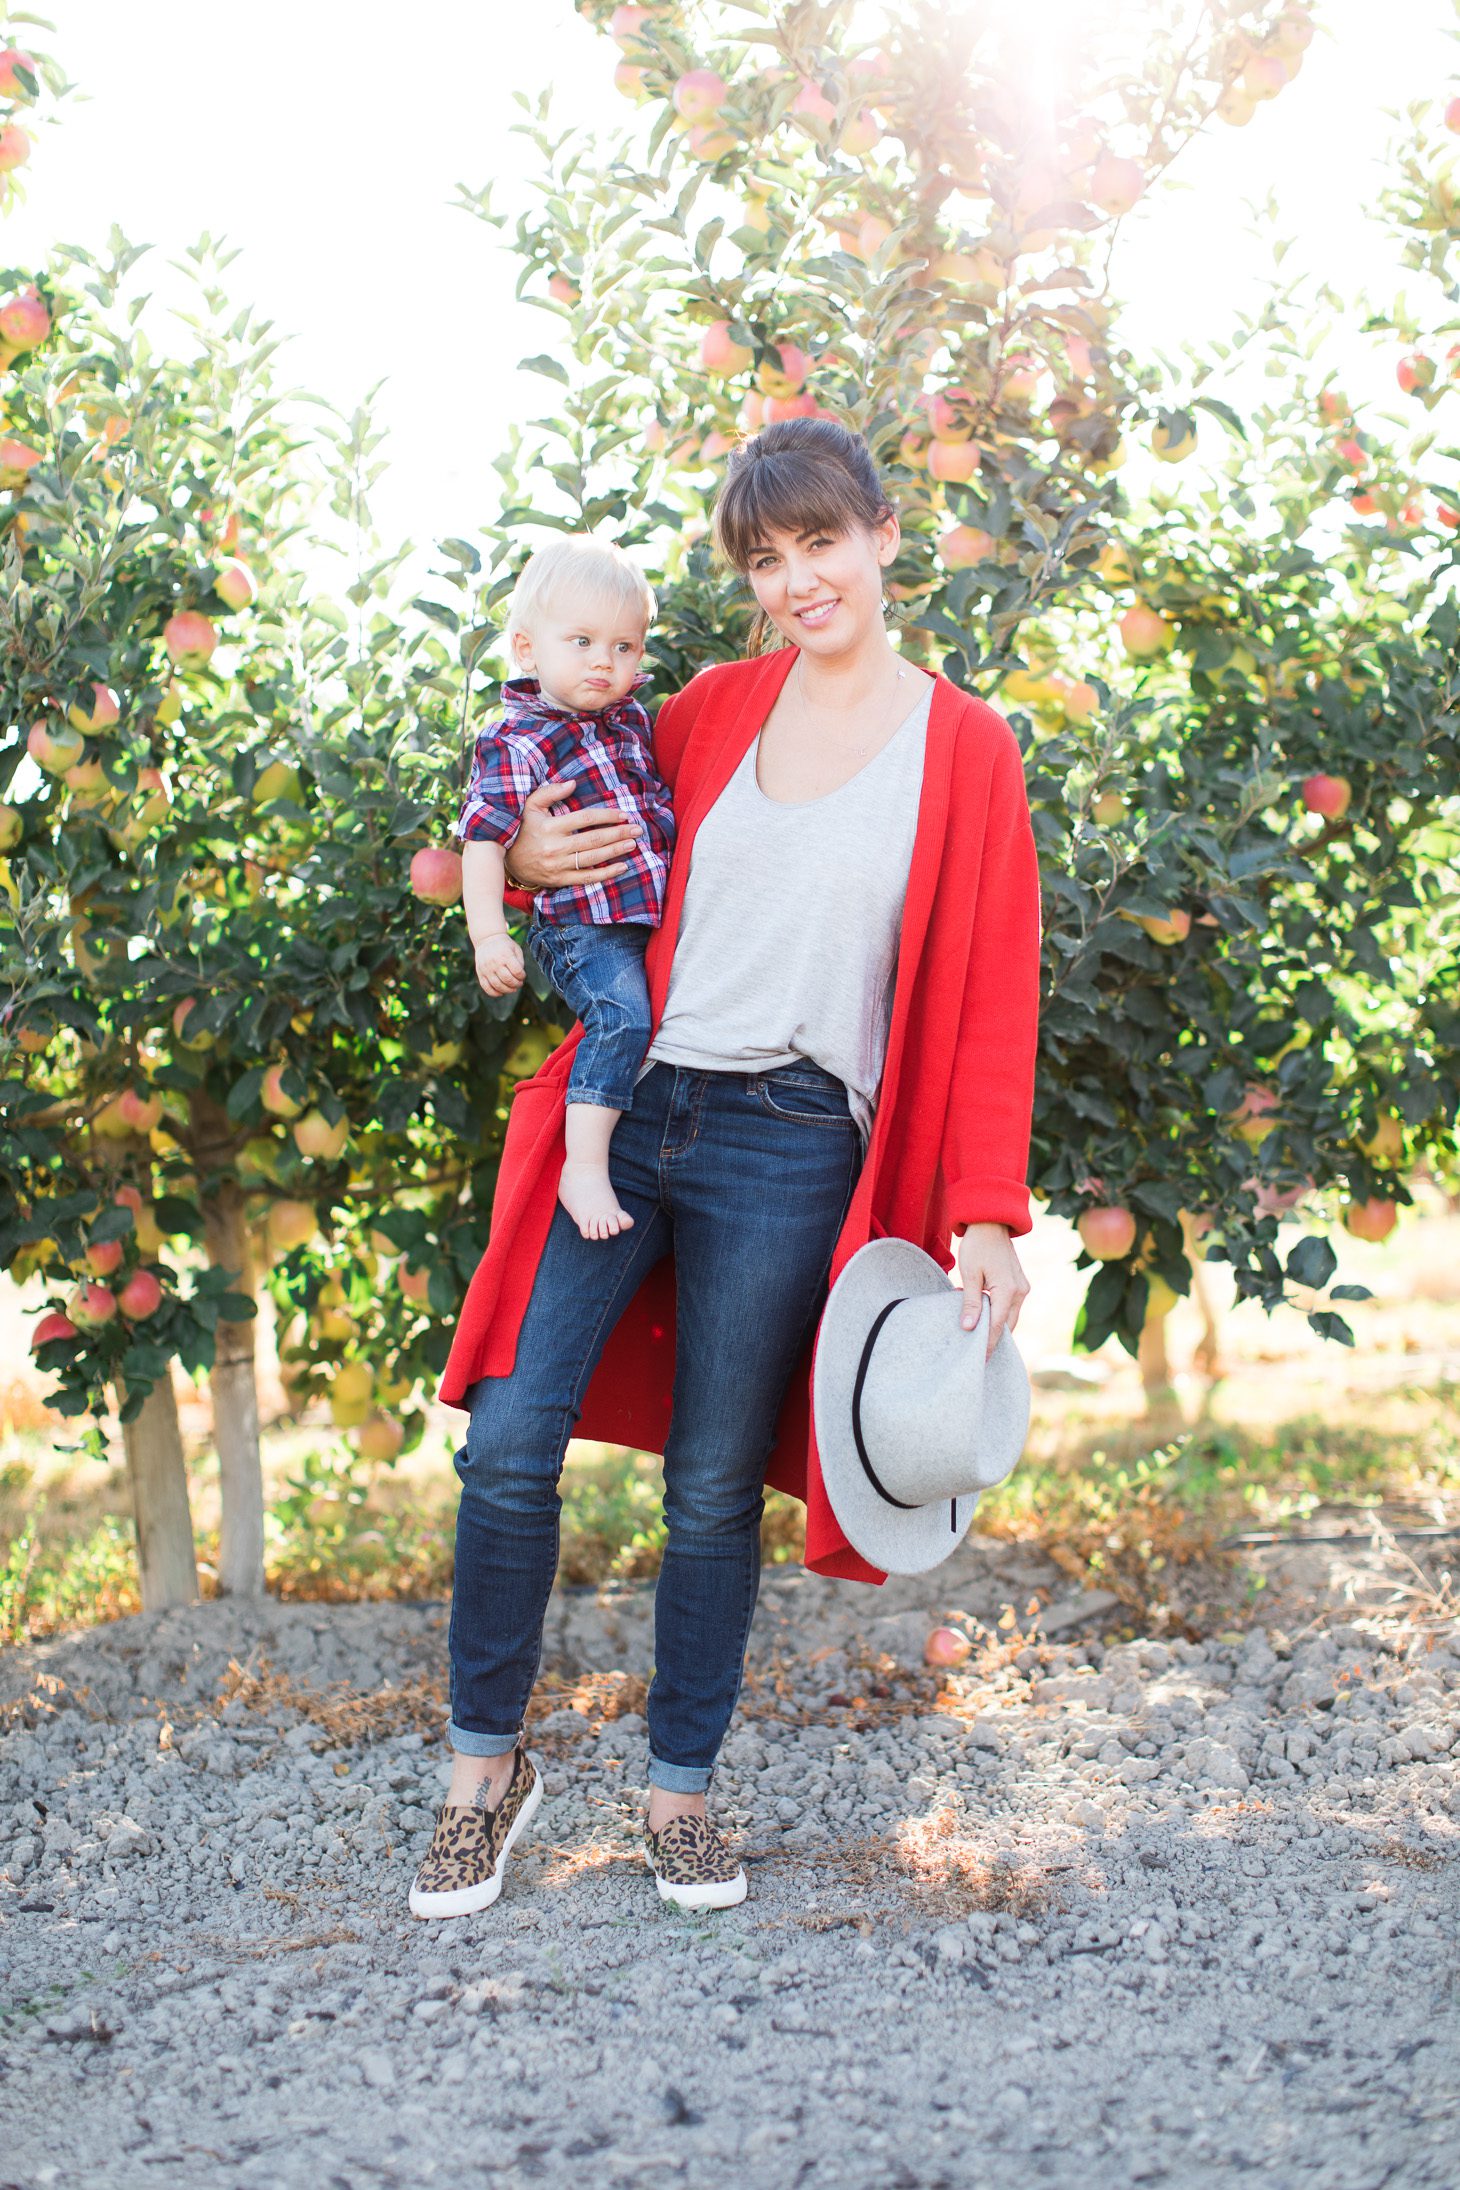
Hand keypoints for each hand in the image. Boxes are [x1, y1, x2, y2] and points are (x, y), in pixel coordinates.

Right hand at [474, 931, 524, 997]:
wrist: (487, 939)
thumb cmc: (505, 946)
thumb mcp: (516, 949)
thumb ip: (520, 963)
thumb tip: (520, 977)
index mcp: (505, 955)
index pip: (517, 971)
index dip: (522, 976)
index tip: (522, 975)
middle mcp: (495, 962)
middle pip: (508, 980)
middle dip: (517, 984)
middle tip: (519, 984)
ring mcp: (486, 968)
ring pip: (498, 986)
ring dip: (508, 990)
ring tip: (512, 988)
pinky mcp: (480, 973)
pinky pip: (486, 987)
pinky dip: (495, 993)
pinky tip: (501, 992)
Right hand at [505, 778, 643, 890]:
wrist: (507, 861)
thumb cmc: (523, 828)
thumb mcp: (530, 806)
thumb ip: (550, 792)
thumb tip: (573, 784)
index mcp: (550, 827)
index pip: (585, 819)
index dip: (607, 816)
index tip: (623, 814)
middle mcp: (555, 847)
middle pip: (593, 839)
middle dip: (618, 833)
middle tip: (637, 829)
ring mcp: (558, 866)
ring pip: (593, 858)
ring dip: (616, 851)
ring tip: (633, 844)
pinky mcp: (560, 880)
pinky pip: (587, 878)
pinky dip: (606, 874)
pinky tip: (622, 867)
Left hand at [956, 1223, 1029, 1360]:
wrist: (991, 1222)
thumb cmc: (978, 1245)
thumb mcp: (969, 1274)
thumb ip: (971, 1302)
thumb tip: (969, 1328)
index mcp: (1008, 1291)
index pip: (997, 1326)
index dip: (988, 1344)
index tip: (978, 1360)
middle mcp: (1021, 1292)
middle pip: (1007, 1325)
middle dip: (994, 1341)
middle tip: (978, 1356)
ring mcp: (1023, 1287)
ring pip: (1010, 1317)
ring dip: (996, 1327)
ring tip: (978, 1339)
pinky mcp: (1020, 1283)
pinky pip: (1010, 1306)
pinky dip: (998, 1315)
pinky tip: (983, 1317)